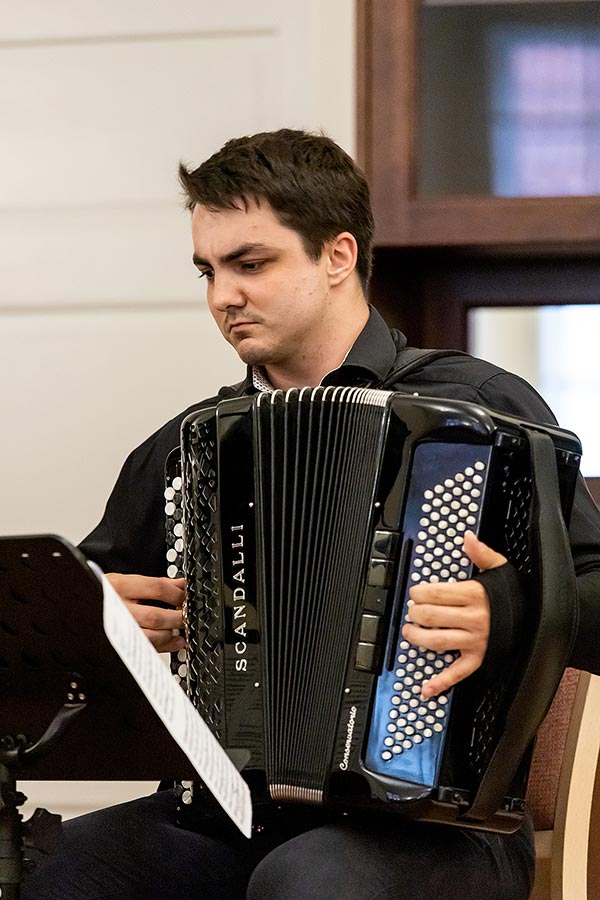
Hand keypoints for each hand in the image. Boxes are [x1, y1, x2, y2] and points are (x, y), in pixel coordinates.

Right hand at [106, 573, 186, 652]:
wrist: (75, 606)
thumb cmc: (99, 593)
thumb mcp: (123, 580)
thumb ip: (152, 583)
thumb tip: (180, 584)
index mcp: (120, 587)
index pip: (156, 588)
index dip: (177, 593)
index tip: (186, 595)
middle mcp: (118, 609)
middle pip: (156, 616)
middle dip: (178, 617)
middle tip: (187, 614)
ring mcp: (118, 629)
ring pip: (151, 636)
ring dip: (172, 634)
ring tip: (182, 628)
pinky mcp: (119, 645)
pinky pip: (145, 649)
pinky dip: (165, 647)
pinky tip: (175, 642)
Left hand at [401, 531, 505, 698]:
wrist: (537, 619)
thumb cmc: (514, 595)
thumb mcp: (499, 568)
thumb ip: (481, 553)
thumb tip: (468, 537)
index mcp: (475, 595)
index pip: (436, 594)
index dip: (419, 593)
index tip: (415, 592)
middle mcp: (473, 619)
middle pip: (431, 617)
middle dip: (415, 613)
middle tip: (412, 610)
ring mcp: (474, 641)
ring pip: (437, 642)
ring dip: (417, 638)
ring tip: (410, 631)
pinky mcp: (478, 658)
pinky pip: (457, 672)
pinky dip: (441, 682)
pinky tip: (426, 686)